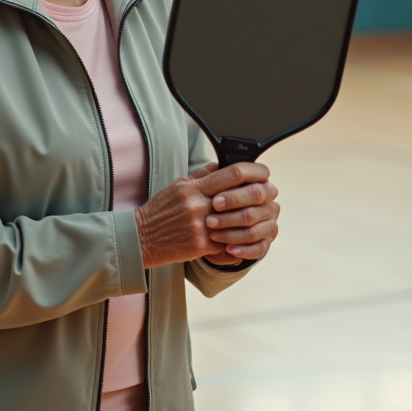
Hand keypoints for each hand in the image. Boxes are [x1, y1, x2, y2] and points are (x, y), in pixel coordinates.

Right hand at [134, 162, 278, 268]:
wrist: (141, 238)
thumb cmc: (161, 211)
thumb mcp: (178, 186)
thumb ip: (202, 176)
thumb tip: (223, 165)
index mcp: (193, 187)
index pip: (231, 174)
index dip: (254, 172)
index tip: (265, 173)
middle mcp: (197, 204)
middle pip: (239, 195)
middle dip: (259, 194)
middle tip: (270, 194)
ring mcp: (199, 225)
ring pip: (237, 220)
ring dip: (251, 219)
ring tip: (262, 216)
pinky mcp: (200, 245)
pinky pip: (227, 243)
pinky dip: (237, 241)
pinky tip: (245, 239)